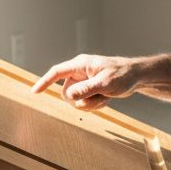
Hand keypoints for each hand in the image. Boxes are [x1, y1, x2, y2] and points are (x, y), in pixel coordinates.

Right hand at [31, 54, 146, 110]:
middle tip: (96, 98)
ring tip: (105, 97)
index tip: (34, 92)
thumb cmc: (123, 75)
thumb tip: (68, 96)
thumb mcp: (105, 83)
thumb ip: (86, 89)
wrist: (136, 77)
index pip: (57, 72)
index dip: (44, 81)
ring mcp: (84, 81)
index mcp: (81, 65)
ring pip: (76, 100)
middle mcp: (80, 72)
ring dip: (90, 103)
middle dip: (80, 101)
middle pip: (66, 92)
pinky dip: (95, 104)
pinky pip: (84, 102)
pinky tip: (106, 98)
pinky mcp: (89, 89)